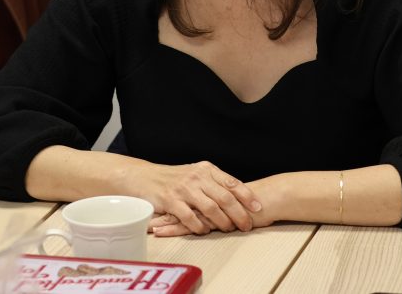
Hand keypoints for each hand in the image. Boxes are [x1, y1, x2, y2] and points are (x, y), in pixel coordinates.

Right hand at [133, 161, 261, 234]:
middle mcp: (197, 177)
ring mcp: (183, 189)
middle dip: (239, 213)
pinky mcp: (171, 201)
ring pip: (210, 208)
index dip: (246, 196)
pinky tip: (204, 231)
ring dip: (222, 222)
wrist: (143, 177)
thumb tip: (238, 197)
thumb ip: (213, 183)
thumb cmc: (172, 178)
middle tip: (247, 225)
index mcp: (206, 170)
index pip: (231, 182)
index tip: (258, 207)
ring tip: (229, 229)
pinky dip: (200, 226)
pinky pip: (190, 217)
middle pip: (224, 197)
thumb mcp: (195, 174)